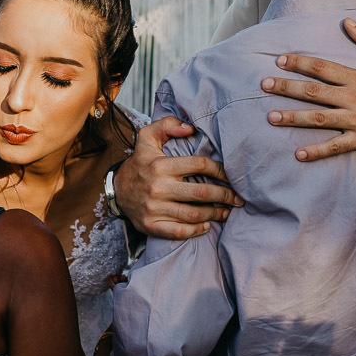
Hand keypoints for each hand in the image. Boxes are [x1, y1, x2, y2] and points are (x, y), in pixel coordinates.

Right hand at [115, 117, 243, 239]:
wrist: (117, 190)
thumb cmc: (140, 163)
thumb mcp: (147, 137)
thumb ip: (167, 125)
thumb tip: (191, 128)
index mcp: (161, 165)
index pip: (199, 165)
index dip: (220, 170)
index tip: (231, 175)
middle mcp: (158, 187)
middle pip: (202, 193)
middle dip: (225, 196)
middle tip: (238, 198)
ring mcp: (154, 209)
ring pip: (194, 214)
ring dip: (216, 214)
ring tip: (227, 211)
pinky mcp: (151, 225)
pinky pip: (180, 231)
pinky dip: (197, 230)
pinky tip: (207, 225)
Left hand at [261, 18, 355, 160]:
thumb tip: (348, 22)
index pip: (322, 67)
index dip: (299, 62)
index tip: (280, 60)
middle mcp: (354, 98)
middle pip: (312, 92)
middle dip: (286, 88)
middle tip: (264, 85)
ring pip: (318, 119)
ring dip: (292, 118)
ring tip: (271, 117)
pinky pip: (336, 146)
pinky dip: (317, 151)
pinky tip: (299, 154)